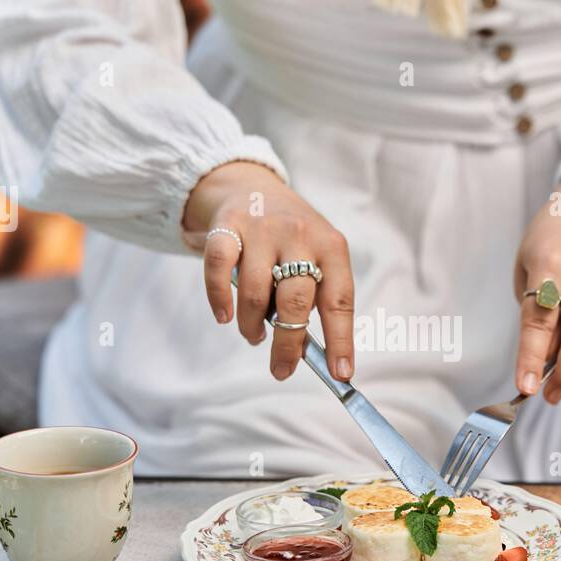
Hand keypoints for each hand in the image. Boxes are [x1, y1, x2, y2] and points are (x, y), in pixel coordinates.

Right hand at [182, 161, 354, 381]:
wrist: (254, 187)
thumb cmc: (291, 239)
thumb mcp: (317, 256)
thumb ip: (315, 297)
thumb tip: (309, 353)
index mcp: (332, 247)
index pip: (340, 300)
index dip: (341, 340)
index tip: (341, 373)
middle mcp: (300, 236)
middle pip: (296, 302)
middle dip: (288, 344)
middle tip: (281, 369)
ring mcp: (263, 229)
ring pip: (256, 292)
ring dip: (252, 325)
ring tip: (254, 335)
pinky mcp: (228, 225)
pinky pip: (219, 268)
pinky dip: (219, 298)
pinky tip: (224, 316)